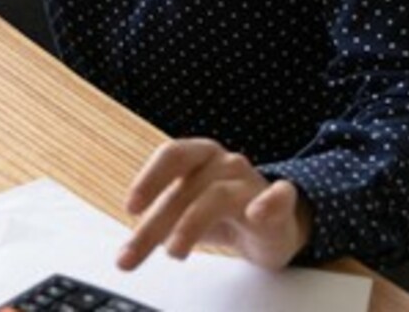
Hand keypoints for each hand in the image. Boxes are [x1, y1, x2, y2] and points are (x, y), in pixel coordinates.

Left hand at [116, 138, 313, 271]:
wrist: (273, 224)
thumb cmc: (222, 212)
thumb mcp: (185, 213)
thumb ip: (159, 223)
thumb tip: (128, 248)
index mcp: (200, 156)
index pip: (172, 155)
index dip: (149, 178)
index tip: (130, 208)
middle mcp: (225, 162)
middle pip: (186, 188)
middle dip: (156, 223)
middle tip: (133, 253)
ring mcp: (252, 182)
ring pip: (218, 196)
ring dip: (191, 224)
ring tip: (174, 251)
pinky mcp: (280, 203)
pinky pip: (280, 197)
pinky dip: (269, 203)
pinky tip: (257, 214)